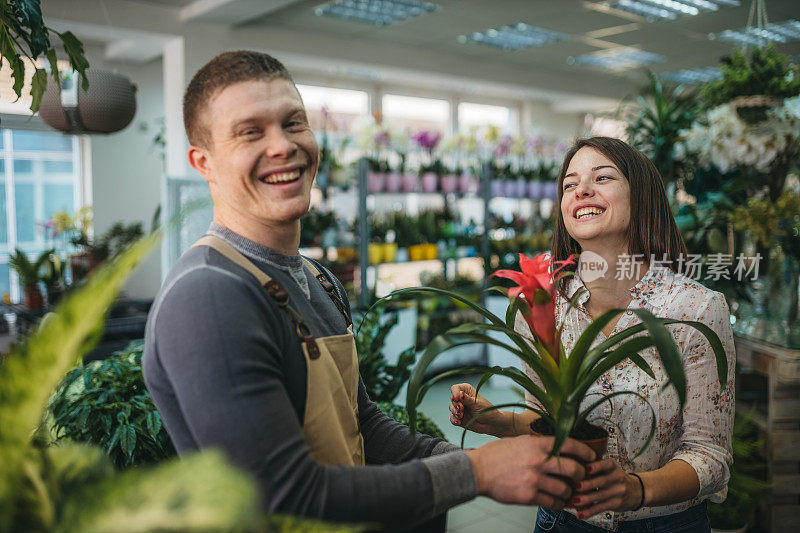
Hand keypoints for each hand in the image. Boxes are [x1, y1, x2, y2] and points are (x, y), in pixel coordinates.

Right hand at [449, 383, 509, 436]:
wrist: (492, 424)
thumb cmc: (487, 411)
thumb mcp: (477, 404)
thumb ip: (467, 399)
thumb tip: (460, 393)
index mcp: (467, 391)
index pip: (456, 389)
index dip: (454, 393)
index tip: (456, 399)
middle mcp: (462, 399)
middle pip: (452, 399)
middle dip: (456, 405)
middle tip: (462, 409)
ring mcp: (460, 409)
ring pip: (451, 408)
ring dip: (455, 412)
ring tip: (461, 416)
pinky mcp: (459, 418)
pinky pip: (452, 418)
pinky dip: (454, 420)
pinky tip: (458, 422)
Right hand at [466, 435, 594, 508]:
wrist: (477, 470)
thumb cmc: (496, 455)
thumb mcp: (518, 441)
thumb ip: (537, 445)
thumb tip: (556, 447)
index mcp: (536, 443)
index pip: (570, 444)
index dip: (585, 451)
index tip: (591, 457)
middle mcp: (538, 460)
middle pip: (574, 469)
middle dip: (581, 475)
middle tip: (580, 478)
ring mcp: (534, 479)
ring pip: (566, 489)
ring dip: (570, 493)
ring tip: (567, 492)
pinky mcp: (529, 496)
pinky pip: (553, 503)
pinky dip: (559, 504)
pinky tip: (557, 502)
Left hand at [571, 459, 643, 518]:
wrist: (636, 491)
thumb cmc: (614, 478)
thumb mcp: (608, 469)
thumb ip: (594, 468)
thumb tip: (571, 471)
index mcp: (613, 466)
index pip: (607, 464)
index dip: (597, 466)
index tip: (586, 468)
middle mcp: (617, 478)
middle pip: (603, 481)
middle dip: (588, 484)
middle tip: (575, 486)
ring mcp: (618, 491)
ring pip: (601, 496)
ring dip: (587, 499)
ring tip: (575, 501)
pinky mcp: (616, 503)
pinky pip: (602, 508)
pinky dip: (590, 511)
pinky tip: (581, 514)